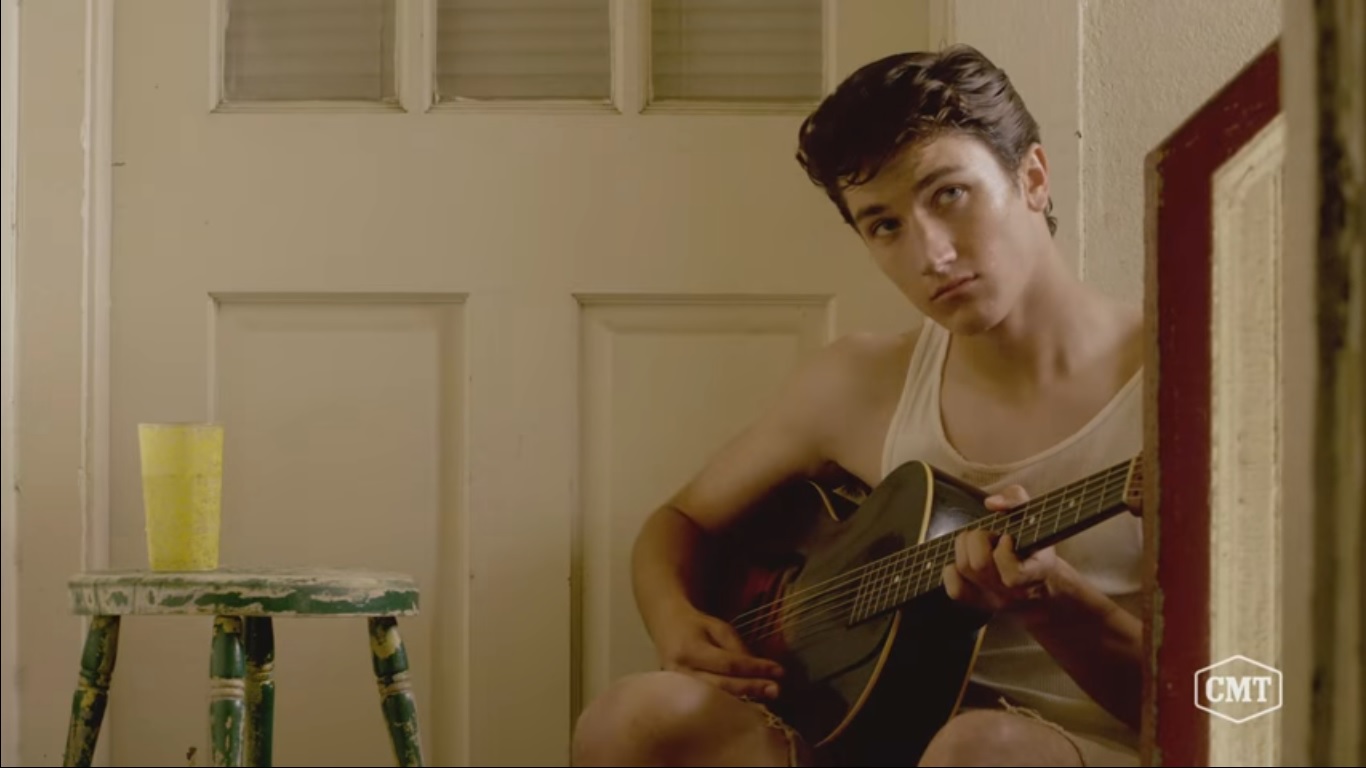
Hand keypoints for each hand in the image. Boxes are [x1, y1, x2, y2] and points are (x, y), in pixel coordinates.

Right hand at [655, 606, 784, 700]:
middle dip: (752, 688)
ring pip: (714, 700)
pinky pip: (708, 705)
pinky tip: (746, 707)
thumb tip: (759, 671)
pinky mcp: (680, 698)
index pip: (728, 663)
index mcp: (690, 650)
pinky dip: (729, 707)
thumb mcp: (719, 629)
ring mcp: (678, 689)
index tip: (779, 671)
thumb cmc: (696, 626)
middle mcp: (681, 673)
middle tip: (776, 690)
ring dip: (743, 702)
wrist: (667, 628)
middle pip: (722, 686)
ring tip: (765, 700)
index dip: (755, 669)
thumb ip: (737, 649)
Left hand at [941, 484, 1062, 617]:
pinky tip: (966, 559)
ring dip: (965, 546)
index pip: (1013, 574)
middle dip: (978, 538)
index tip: (1008, 536)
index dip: (1004, 551)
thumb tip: (992, 503)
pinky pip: (954, 590)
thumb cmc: (1034, 543)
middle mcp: (1016, 593)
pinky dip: (952, 571)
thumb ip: (1016, 499)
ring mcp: (996, 600)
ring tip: (978, 541)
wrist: (1042, 584)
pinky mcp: (979, 604)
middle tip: (989, 533)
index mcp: (1036, 573)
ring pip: (965, 569)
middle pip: (979, 565)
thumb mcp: (1034, 516)